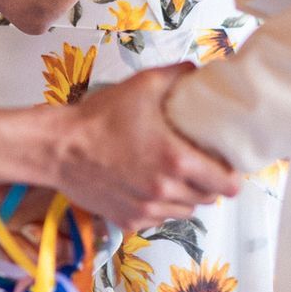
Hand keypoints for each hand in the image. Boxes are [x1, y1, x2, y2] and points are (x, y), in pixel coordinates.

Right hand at [50, 65, 239, 231]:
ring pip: (184, 211)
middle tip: (198, 164)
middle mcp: (166, 191)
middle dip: (208, 182)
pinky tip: (148, 187)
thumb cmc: (99, 117)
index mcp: (177, 160)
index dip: (231, 173)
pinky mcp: (129, 220)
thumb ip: (177, 75)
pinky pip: (158, 219)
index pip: (227, 183)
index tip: (226, 164)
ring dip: (185, 196)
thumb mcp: (142, 85)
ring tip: (172, 175)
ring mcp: (147, 210)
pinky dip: (159, 207)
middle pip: (208, 198)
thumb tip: (199, 70)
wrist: (59, 147)